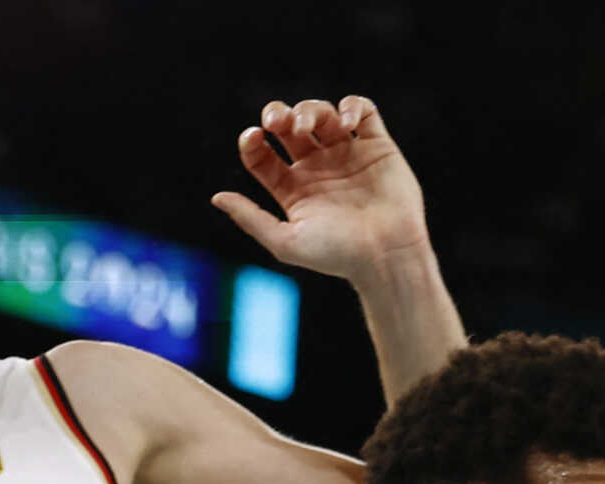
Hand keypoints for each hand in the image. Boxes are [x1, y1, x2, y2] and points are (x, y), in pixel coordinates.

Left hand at [211, 96, 433, 283]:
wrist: (386, 255)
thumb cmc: (337, 255)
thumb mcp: (285, 241)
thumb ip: (250, 218)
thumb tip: (217, 197)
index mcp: (293, 189)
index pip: (262, 155)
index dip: (252, 142)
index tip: (253, 137)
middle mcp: (318, 169)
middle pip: (290, 127)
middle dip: (279, 115)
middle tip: (276, 121)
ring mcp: (347, 155)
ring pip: (322, 114)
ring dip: (310, 111)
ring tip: (306, 126)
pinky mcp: (377, 146)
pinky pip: (363, 111)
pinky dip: (351, 106)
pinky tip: (343, 123)